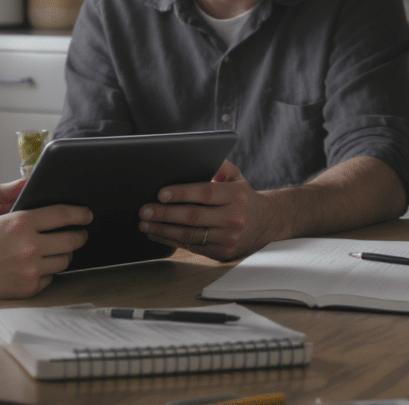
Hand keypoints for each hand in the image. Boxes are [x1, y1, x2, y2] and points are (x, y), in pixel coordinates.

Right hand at [0, 204, 91, 301]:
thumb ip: (14, 205)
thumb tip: (33, 195)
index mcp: (22, 223)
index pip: (63, 215)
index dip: (80, 214)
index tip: (86, 215)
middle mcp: (30, 246)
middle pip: (71, 240)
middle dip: (79, 236)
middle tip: (79, 234)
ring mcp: (31, 269)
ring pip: (64, 261)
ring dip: (64, 255)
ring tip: (58, 251)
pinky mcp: (29, 288)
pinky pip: (50, 278)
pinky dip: (47, 272)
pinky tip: (39, 267)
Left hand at [137, 161, 279, 260]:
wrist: (264, 223)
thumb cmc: (242, 197)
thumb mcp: (236, 176)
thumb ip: (219, 165)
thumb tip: (196, 156)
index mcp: (236, 195)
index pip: (205, 193)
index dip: (181, 193)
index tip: (160, 193)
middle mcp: (234, 218)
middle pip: (193, 217)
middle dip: (164, 214)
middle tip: (144, 211)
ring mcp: (229, 238)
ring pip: (190, 235)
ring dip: (163, 230)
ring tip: (145, 224)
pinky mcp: (222, 253)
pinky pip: (192, 247)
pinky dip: (171, 241)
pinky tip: (157, 234)